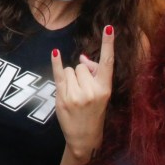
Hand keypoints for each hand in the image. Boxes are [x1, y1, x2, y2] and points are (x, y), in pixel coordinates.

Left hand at [52, 25, 113, 157]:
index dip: (108, 44)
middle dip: (80, 73)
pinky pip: (59, 74)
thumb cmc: (94, 111)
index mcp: (105, 88)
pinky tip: (55, 52)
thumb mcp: (101, 94)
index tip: (109, 27)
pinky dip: (56, 63)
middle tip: (83, 91)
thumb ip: (95, 75)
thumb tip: (82, 58)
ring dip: (70, 78)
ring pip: (70, 69)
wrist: (85, 136)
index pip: (108, 62)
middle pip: (81, 65)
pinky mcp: (63, 98)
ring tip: (75, 95)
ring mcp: (76, 95)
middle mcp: (92, 91)